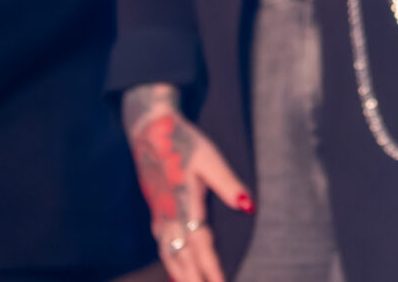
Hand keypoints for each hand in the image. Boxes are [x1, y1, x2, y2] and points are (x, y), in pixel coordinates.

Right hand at [124, 84, 251, 281]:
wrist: (149, 131)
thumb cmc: (184, 143)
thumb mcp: (210, 159)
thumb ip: (228, 184)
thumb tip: (248, 206)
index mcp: (184, 206)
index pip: (200, 246)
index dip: (210, 268)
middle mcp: (169, 217)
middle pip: (181, 259)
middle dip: (194, 280)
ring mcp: (159, 217)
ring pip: (169, 256)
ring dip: (181, 276)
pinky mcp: (156, 214)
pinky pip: (163, 248)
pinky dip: (171, 264)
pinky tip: (177, 272)